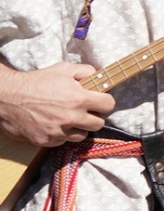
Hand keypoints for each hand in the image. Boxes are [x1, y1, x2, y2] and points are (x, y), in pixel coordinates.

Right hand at [0, 62, 114, 146]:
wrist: (8, 97)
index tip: (100, 101)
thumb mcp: (63, 69)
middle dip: (94, 116)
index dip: (105, 102)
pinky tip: (55, 124)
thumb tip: (99, 77)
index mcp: (79, 99)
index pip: (108, 105)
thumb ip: (86, 71)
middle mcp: (71, 118)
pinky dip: (62, 134)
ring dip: (79, 128)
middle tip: (86, 111)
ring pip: (81, 135)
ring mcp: (58, 131)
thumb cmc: (37, 81)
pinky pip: (63, 141)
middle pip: (98, 124)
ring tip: (69, 118)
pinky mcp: (46, 141)